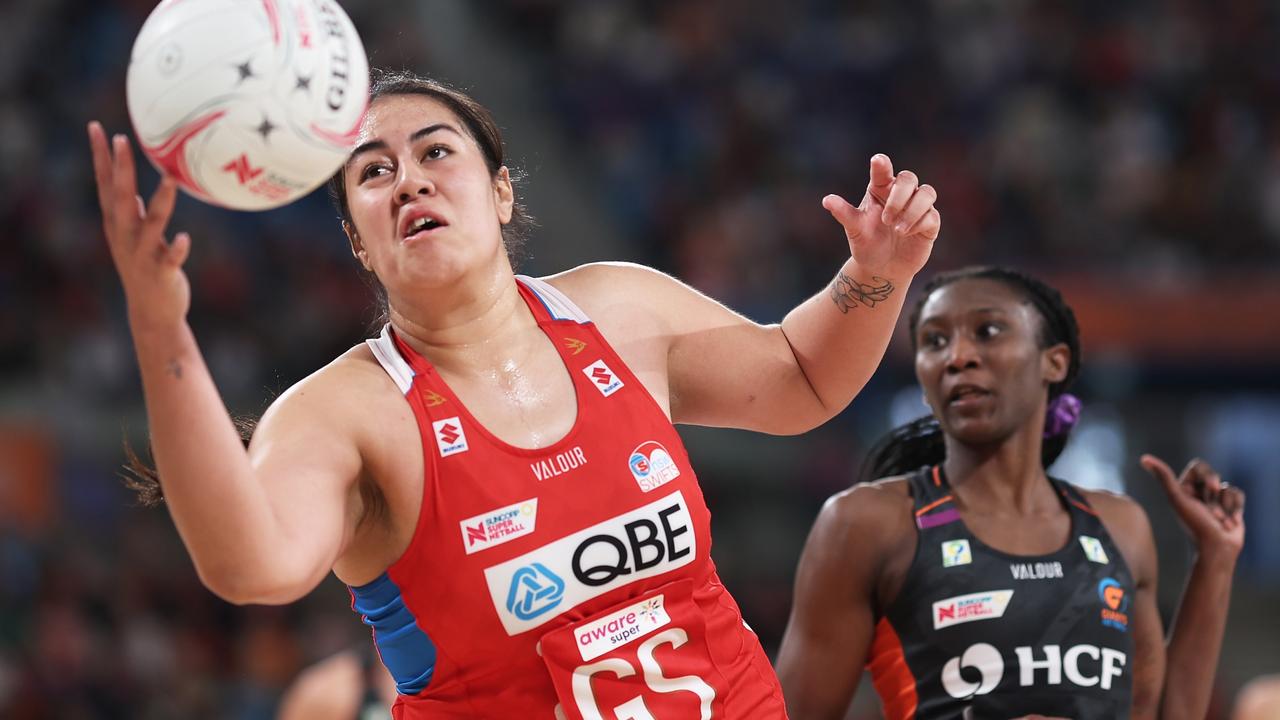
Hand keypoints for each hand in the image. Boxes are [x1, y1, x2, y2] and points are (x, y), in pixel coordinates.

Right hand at [88, 122, 191, 333]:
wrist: (152, 313)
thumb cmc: (146, 268)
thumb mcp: (135, 237)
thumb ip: (133, 212)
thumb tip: (132, 189)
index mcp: (118, 224)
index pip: (105, 184)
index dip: (100, 157)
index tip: (97, 127)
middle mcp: (125, 236)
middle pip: (120, 197)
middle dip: (120, 169)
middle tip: (121, 139)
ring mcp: (142, 255)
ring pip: (151, 224)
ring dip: (161, 202)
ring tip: (171, 179)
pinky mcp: (162, 273)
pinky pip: (170, 259)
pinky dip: (176, 249)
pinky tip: (185, 238)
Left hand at [822, 154, 939, 278]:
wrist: (881, 269)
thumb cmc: (867, 244)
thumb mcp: (854, 229)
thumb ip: (844, 213)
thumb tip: (827, 200)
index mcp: (880, 189)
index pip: (882, 171)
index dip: (882, 165)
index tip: (877, 161)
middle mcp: (901, 194)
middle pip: (908, 178)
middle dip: (898, 197)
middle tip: (886, 219)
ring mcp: (917, 207)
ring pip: (926, 192)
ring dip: (912, 210)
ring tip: (897, 229)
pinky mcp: (930, 223)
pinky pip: (932, 215)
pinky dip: (919, 223)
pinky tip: (906, 234)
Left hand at [1140, 455, 1244, 559]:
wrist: (1217, 548)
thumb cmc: (1195, 524)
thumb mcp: (1177, 499)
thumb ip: (1164, 477)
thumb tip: (1144, 458)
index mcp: (1184, 488)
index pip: (1199, 466)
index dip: (1207, 476)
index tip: (1212, 488)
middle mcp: (1198, 492)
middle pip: (1214, 476)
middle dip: (1215, 496)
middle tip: (1212, 513)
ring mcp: (1215, 499)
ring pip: (1227, 488)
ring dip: (1225, 506)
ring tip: (1219, 521)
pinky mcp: (1230, 506)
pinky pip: (1238, 494)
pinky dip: (1235, 509)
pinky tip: (1231, 523)